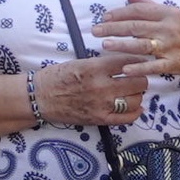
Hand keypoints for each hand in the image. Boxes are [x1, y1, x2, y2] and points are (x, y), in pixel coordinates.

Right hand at [30, 54, 149, 127]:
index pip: (128, 61)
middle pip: (138, 82)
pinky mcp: (99, 119)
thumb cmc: (56, 77)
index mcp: (95, 68)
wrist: (39, 98)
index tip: (138, 60)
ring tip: (132, 92)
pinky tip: (135, 107)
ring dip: (137, 95)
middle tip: (136, 78)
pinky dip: (135, 113)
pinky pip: (127, 118)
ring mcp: (102, 105)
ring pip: (135, 100)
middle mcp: (101, 87)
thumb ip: (102, 64)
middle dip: (140, 79)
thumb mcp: (79, 62)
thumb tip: (123, 63)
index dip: (136, 60)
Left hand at [89, 0, 179, 80]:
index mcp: (169, 13)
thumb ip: (149, 5)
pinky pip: (154, 66)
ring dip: (122, 45)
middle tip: (95, 31)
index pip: (139, 10)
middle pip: (136, 27)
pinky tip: (125, 68)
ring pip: (142, 45)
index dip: (119, 13)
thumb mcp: (172, 14)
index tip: (104, 17)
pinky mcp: (174, 64)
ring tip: (104, 45)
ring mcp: (172, 47)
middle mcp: (169, 28)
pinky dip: (139, 67)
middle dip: (113, 28)